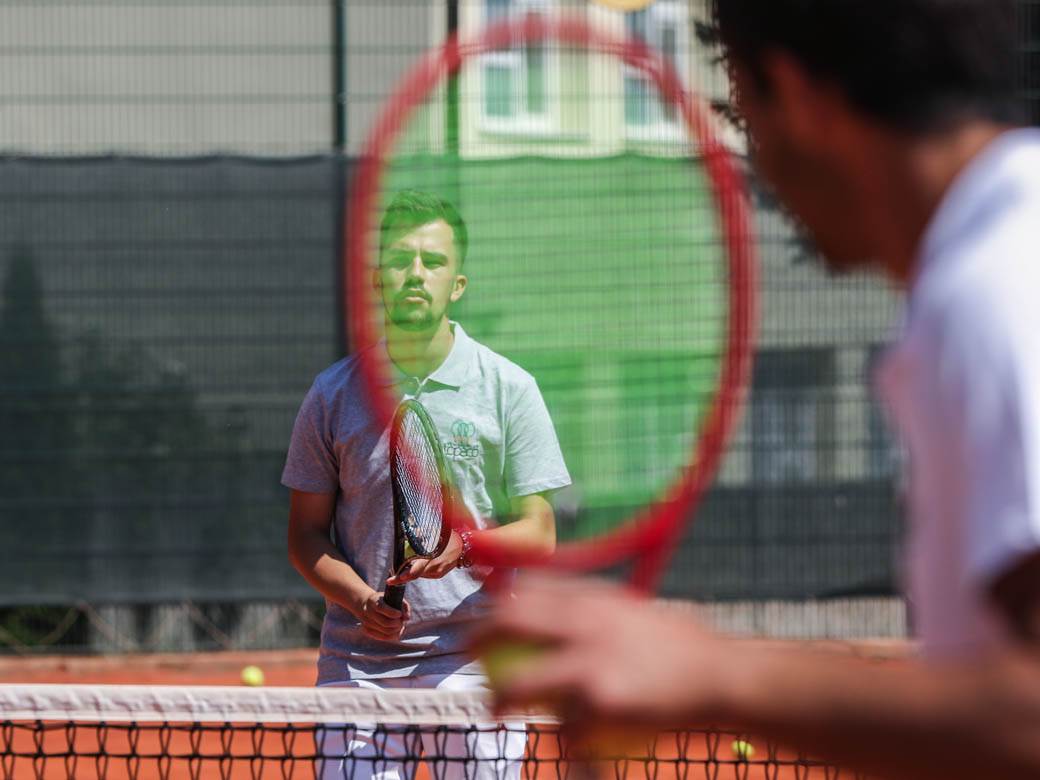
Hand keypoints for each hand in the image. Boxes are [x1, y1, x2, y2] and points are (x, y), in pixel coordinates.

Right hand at [356, 589, 409, 641]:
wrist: (368, 604)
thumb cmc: (386, 601)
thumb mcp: (394, 597)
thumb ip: (404, 606)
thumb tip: (407, 618)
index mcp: (373, 600)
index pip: (381, 608)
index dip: (392, 612)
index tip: (399, 613)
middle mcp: (367, 611)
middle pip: (385, 623)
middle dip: (397, 623)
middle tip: (401, 621)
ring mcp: (366, 622)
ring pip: (385, 632)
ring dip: (396, 630)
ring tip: (400, 626)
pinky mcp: (367, 630)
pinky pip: (382, 637)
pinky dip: (393, 636)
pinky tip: (397, 631)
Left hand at [385, 530, 463, 584]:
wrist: (463, 545)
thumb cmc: (446, 536)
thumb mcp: (432, 532)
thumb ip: (418, 536)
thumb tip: (405, 538)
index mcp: (431, 558)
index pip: (414, 572)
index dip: (401, 578)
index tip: (390, 580)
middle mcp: (435, 568)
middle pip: (414, 575)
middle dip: (404, 574)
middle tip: (394, 575)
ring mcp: (438, 572)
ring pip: (420, 574)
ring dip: (413, 570)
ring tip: (412, 562)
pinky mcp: (440, 574)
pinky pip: (426, 574)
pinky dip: (421, 569)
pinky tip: (423, 562)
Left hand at [470, 574, 733, 744]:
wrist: (720, 677)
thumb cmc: (677, 645)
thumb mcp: (630, 611)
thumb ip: (589, 609)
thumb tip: (544, 607)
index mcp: (594, 598)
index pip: (529, 587)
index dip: (496, 596)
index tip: (483, 609)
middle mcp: (586, 624)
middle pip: (511, 622)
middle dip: (478, 637)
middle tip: (466, 652)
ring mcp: (591, 664)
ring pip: (522, 684)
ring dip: (501, 700)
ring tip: (495, 710)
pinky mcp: (601, 705)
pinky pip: (563, 726)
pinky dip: (563, 736)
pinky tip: (571, 740)